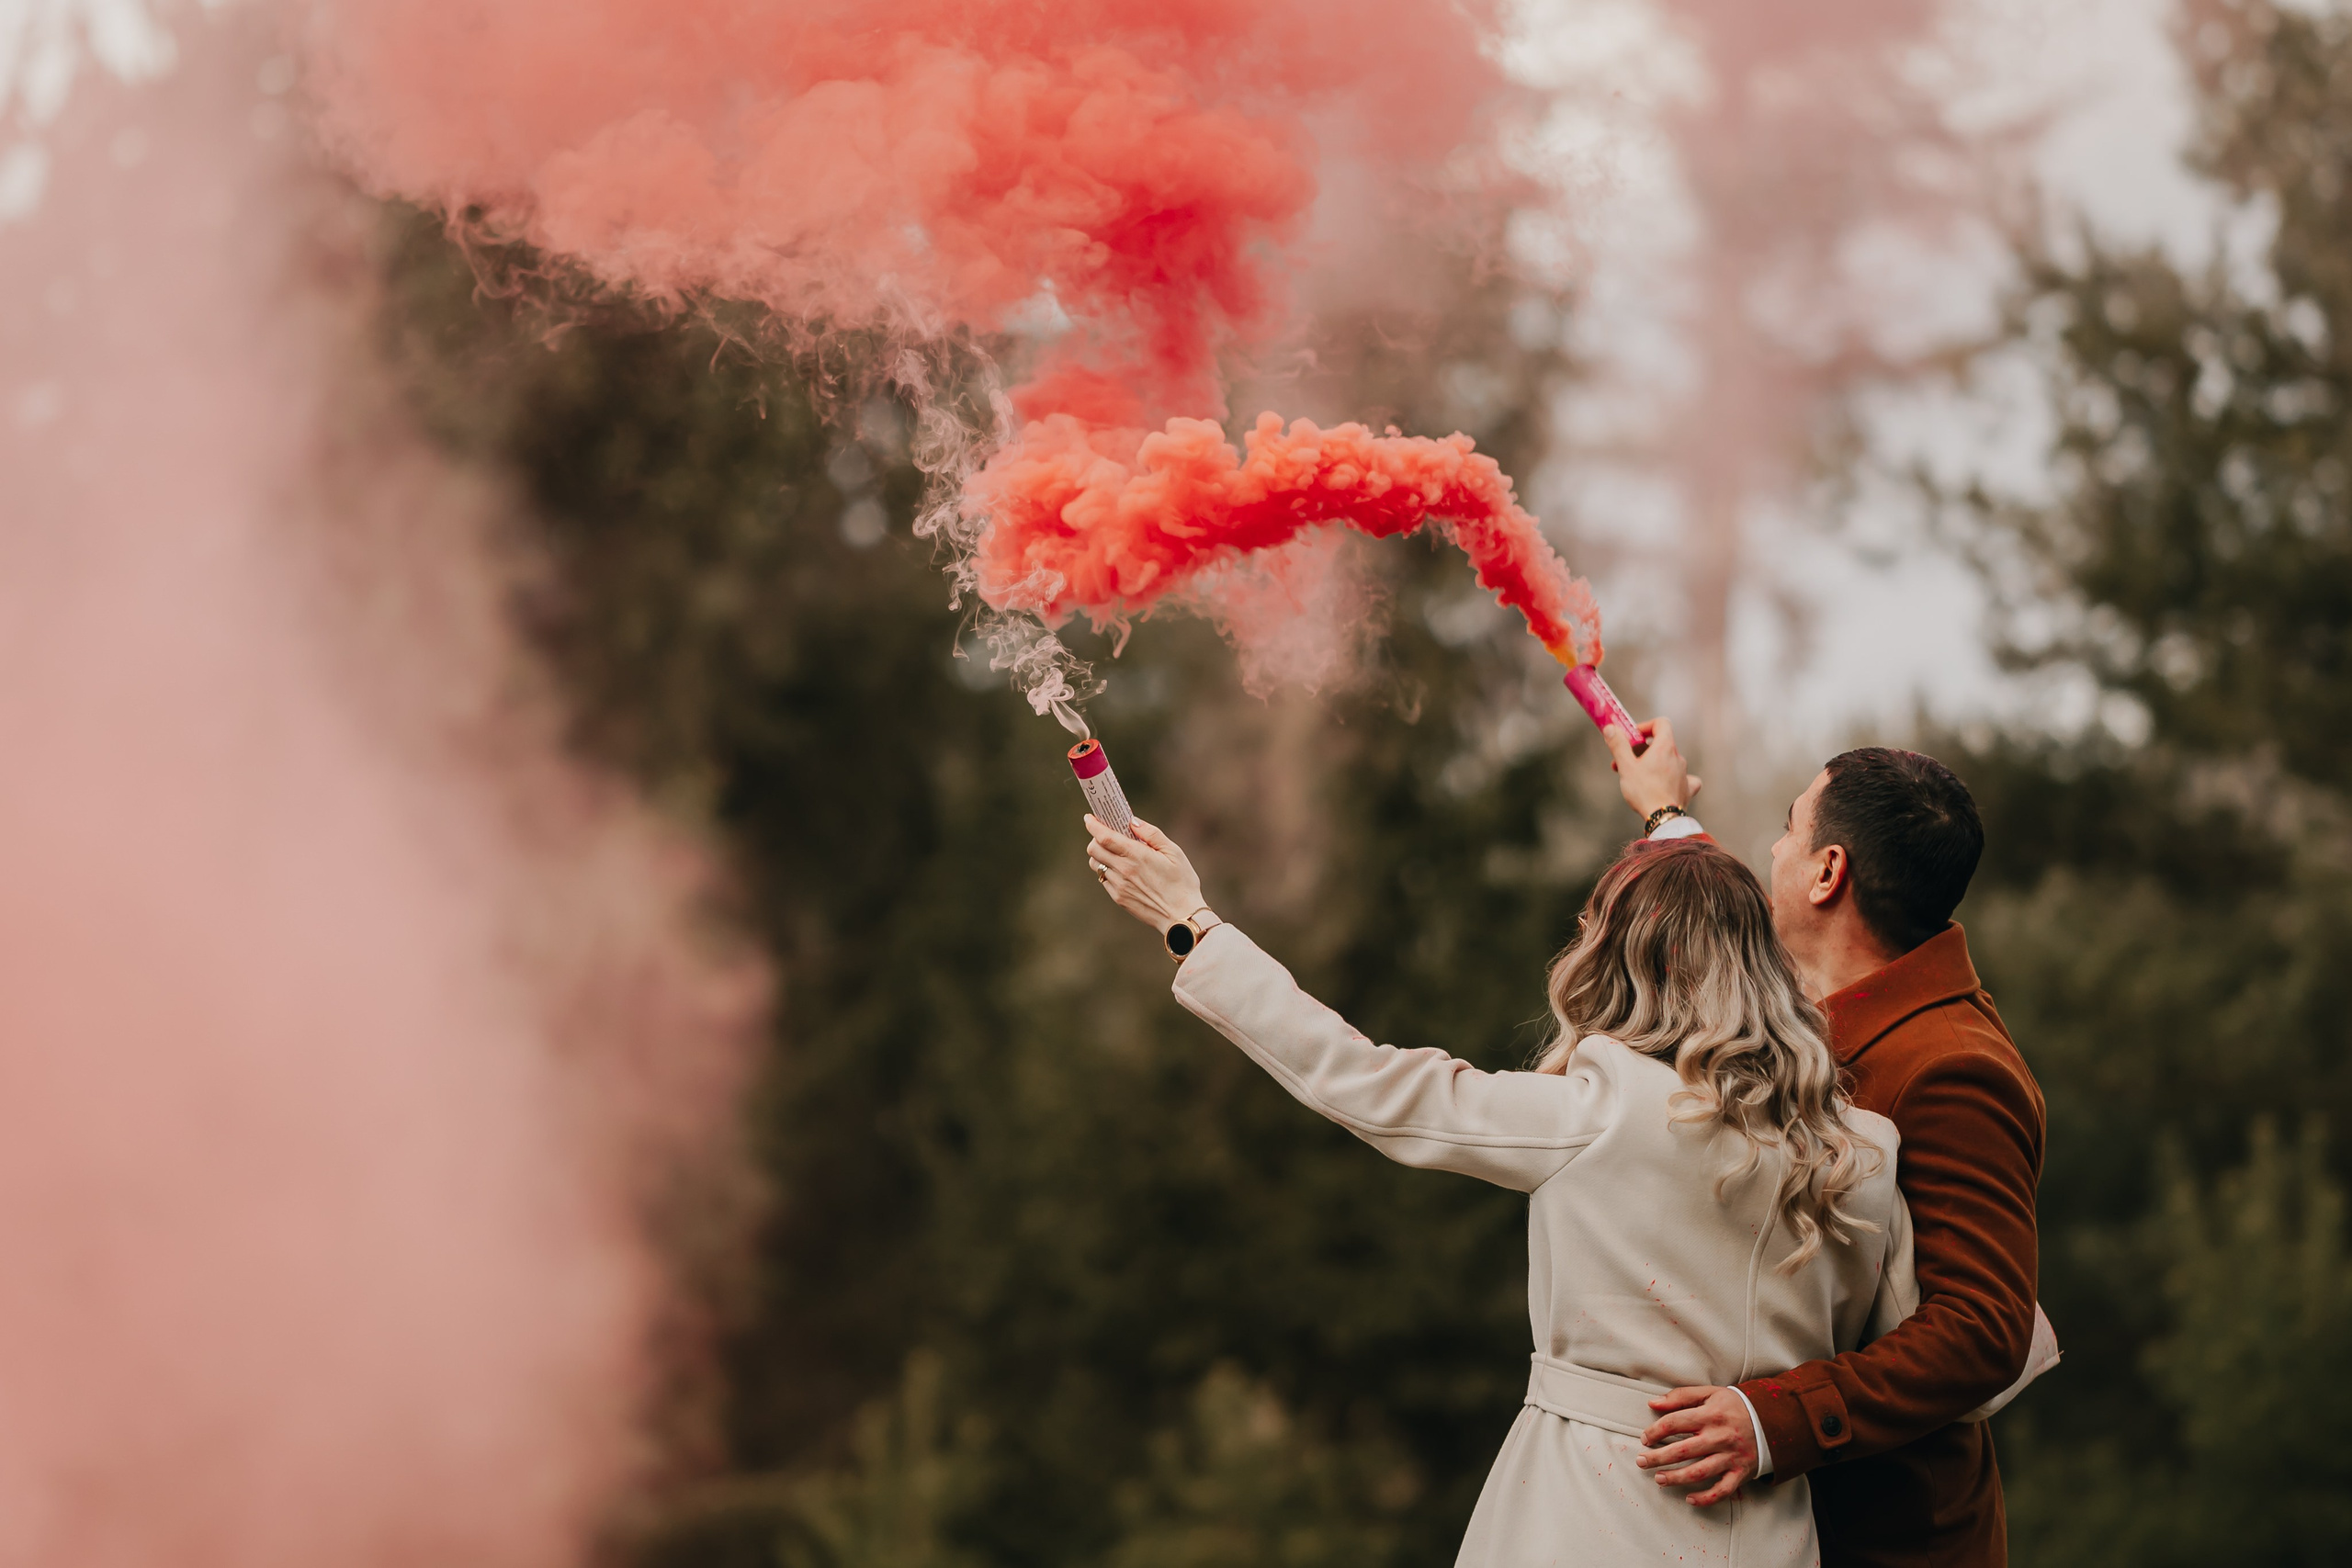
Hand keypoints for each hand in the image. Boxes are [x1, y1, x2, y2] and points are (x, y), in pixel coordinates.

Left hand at [1086, 815, 1209, 931]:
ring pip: (1096, 864)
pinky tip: (1123, 870)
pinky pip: (1104, 879)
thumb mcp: (1173, 852)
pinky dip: (1108, 870)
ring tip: (1115, 853)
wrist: (1181, 916)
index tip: (1089, 818)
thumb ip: (1151, 834)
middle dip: (1095, 838)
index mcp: (1136, 856)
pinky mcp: (1118, 898)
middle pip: (1094, 849)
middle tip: (1106, 835)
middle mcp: (1123, 870)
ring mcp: (1118, 886)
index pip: (1104, 837)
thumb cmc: (1182, 882)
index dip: (1093, 825)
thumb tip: (1132, 822)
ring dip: (1100, 855)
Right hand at [1604, 716, 1701, 821]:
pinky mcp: (1687, 788)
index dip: (1646, 726)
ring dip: (1653, 764)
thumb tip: (1610, 728)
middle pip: (1661, 744)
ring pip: (1668, 761)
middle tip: (1626, 762)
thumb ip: (1618, 745)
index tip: (1634, 737)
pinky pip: (1684, 777)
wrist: (1663, 818)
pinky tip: (1668, 784)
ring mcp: (1684, 773)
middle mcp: (1678, 757)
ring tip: (1638, 778)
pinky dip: (1675, 777)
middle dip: (1642, 750)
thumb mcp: (1626, 766)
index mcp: (1665, 747)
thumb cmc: (1644, 791)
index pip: (1661, 723)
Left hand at [1635, 1386, 1756, 1505]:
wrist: (1773, 1420)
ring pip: (1699, 1472)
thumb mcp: (1710, 1393)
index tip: (1645, 1438)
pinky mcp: (1741, 1472)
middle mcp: (1720, 1436)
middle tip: (1642, 1462)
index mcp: (1711, 1414)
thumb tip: (1653, 1403)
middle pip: (1683, 1450)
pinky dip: (1706, 1498)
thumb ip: (1681, 1396)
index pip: (1675, 1422)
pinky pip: (1723, 1490)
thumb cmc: (1735, 1406)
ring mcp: (1731, 1456)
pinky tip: (1689, 1499)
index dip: (1655, 1431)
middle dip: (1658, 1458)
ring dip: (1676, 1478)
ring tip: (1659, 1479)